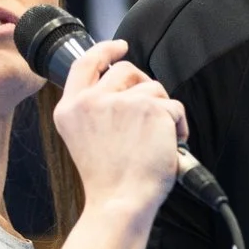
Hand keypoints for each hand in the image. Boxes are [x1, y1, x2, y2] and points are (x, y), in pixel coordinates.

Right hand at [53, 39, 187, 216]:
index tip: (120, 47)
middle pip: (126, 70)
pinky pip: (174, 106)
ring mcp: (121, 102)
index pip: (85, 63)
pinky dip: (178, 125)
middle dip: (144, 86)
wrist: (120, 202)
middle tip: (151, 112)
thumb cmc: (108, 180)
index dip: (105, 50)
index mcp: (70, 109)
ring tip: (156, 140)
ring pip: (154, 88)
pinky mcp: (150, 108)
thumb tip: (124, 86)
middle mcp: (92, 101)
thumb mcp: (82, 139)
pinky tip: (168, 146)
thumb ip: (94, 109)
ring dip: (162, 111)